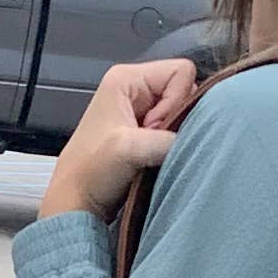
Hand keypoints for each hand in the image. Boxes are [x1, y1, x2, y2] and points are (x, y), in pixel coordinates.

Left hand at [36, 56, 197, 220]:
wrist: (76, 206)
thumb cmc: (89, 174)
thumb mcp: (129, 149)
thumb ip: (170, 138)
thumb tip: (201, 138)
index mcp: (126, 78)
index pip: (182, 72)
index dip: (177, 102)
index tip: (151, 131)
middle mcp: (135, 89)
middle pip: (186, 91)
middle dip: (177, 122)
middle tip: (149, 146)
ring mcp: (142, 111)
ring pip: (184, 114)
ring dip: (173, 138)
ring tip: (147, 155)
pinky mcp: (146, 132)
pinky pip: (177, 132)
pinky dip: (170, 148)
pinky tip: (151, 161)